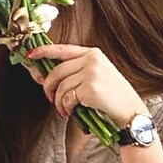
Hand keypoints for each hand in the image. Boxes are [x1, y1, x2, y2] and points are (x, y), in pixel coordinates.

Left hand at [27, 43, 146, 125]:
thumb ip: (73, 74)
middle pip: (57, 70)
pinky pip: (67, 98)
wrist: (131, 113)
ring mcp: (91, 72)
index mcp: (92, 53)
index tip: (31, 55)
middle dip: (48, 87)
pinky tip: (72, 113)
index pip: (62, 49)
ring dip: (58, 102)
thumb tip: (43, 76)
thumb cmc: (112, 99)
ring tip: (63, 111)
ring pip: (60, 86)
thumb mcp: (95, 78)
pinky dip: (66, 108)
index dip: (44, 51)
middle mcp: (91, 59)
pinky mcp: (90, 87)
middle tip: (49, 99)